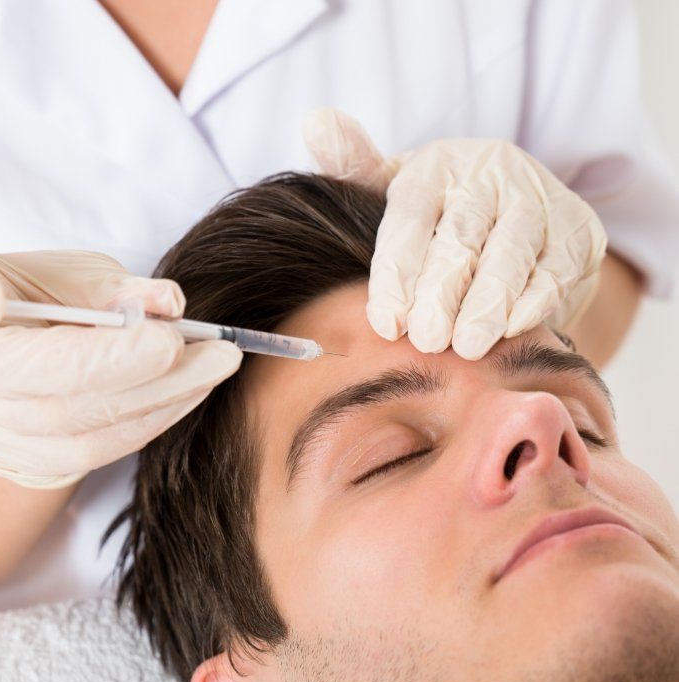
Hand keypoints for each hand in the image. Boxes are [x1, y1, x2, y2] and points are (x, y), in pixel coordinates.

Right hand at [0, 250, 241, 488]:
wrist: (9, 352)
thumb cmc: (35, 298)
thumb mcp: (65, 275)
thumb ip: (112, 287)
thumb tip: (170, 303)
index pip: (22, 351)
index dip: (99, 352)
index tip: (167, 337)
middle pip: (67, 402)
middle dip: (155, 377)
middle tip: (221, 352)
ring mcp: (5, 436)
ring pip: (90, 434)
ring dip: (165, 400)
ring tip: (216, 366)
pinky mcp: (39, 460)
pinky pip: (103, 450)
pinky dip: (154, 419)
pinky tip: (191, 390)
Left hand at [303, 108, 606, 358]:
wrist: (517, 218)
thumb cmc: (442, 214)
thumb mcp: (396, 189)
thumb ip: (356, 168)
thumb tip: (317, 122)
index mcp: (437, 166)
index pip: (411, 216)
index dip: (397, 271)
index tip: (387, 321)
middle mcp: (491, 173)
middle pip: (461, 237)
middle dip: (441, 293)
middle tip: (426, 340)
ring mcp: (539, 199)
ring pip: (511, 254)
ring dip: (488, 303)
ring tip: (466, 346)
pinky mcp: (578, 232)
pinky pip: (555, 269)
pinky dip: (534, 301)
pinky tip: (510, 329)